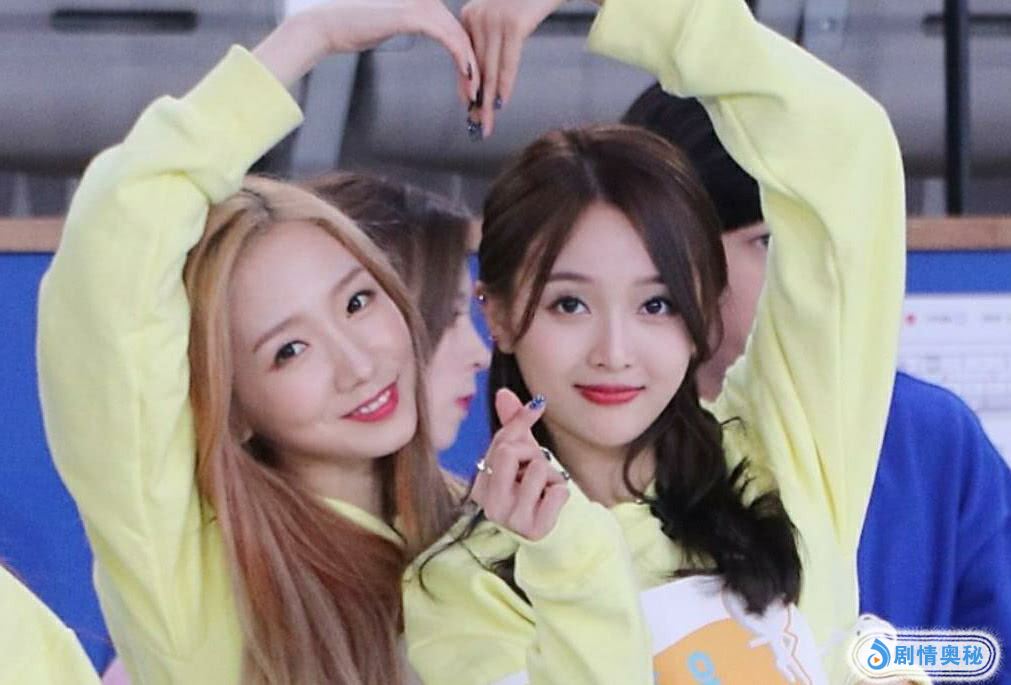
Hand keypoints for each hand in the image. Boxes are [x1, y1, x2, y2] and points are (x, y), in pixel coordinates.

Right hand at [256, 0, 478, 101]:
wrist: (332, 27)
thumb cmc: (359, 29)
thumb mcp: (397, 29)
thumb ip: (419, 30)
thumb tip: (438, 43)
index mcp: (426, 4)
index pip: (458, 31)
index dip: (470, 58)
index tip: (474, 83)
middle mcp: (429, 2)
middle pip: (464, 36)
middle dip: (475, 67)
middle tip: (481, 93)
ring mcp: (424, 6)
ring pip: (461, 39)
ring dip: (472, 68)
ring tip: (476, 92)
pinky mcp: (416, 17)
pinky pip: (449, 39)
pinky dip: (461, 59)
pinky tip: (468, 76)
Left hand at [460, 0, 564, 136]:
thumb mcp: (505, 17)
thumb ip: (493, 39)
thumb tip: (490, 74)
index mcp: (470, 15)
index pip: (467, 60)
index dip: (468, 87)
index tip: (468, 110)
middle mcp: (475, 16)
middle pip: (476, 67)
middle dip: (476, 101)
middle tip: (476, 126)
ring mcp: (493, 20)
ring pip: (489, 70)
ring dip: (488, 101)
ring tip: (486, 123)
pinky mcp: (512, 24)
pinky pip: (507, 62)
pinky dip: (505, 85)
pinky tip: (501, 103)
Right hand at [470, 389, 568, 540]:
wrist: (552, 534)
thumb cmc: (532, 491)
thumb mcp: (521, 458)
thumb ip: (512, 427)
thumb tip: (502, 392)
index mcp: (481, 486)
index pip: (500, 442)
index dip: (520, 421)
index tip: (538, 406)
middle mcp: (490, 505)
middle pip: (510, 452)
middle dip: (533, 452)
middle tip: (537, 467)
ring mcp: (511, 520)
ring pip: (538, 469)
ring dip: (551, 474)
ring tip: (545, 488)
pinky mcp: (535, 530)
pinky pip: (558, 491)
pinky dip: (562, 491)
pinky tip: (552, 503)